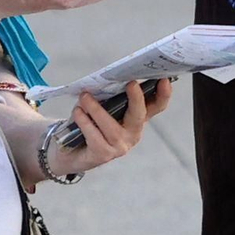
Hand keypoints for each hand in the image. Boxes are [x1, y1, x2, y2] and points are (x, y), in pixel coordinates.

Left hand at [49, 79, 172, 176]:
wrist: (70, 151)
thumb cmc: (89, 124)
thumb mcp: (102, 107)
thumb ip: (109, 97)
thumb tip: (105, 81)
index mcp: (136, 119)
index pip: (156, 106)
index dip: (163, 94)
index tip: (164, 80)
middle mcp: (132, 134)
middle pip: (140, 116)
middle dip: (137, 99)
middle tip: (131, 84)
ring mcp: (120, 146)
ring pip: (112, 128)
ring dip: (97, 110)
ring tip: (84, 97)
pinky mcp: (103, 154)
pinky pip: (95, 136)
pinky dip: (84, 122)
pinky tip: (77, 112)